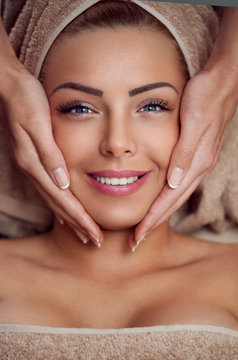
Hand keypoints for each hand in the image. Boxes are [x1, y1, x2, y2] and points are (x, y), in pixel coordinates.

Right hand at [0, 64, 102, 246]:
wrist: (8, 86)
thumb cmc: (26, 100)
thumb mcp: (38, 123)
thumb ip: (50, 153)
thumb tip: (62, 182)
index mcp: (35, 163)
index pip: (63, 199)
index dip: (80, 218)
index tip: (95, 235)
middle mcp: (32, 169)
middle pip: (58, 205)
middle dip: (77, 225)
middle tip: (94, 241)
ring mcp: (31, 167)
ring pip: (53, 200)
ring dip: (69, 218)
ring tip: (82, 233)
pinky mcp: (32, 161)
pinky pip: (47, 190)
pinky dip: (57, 204)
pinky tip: (62, 211)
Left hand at [129, 67, 237, 250]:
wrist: (223, 82)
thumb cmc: (205, 97)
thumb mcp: (193, 121)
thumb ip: (184, 152)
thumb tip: (174, 182)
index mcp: (196, 162)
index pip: (170, 198)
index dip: (153, 218)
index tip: (138, 235)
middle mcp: (199, 166)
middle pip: (173, 203)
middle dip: (154, 223)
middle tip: (136, 240)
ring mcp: (199, 162)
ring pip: (177, 196)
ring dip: (160, 213)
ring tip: (144, 226)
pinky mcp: (198, 156)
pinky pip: (180, 184)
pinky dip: (167, 197)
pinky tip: (160, 199)